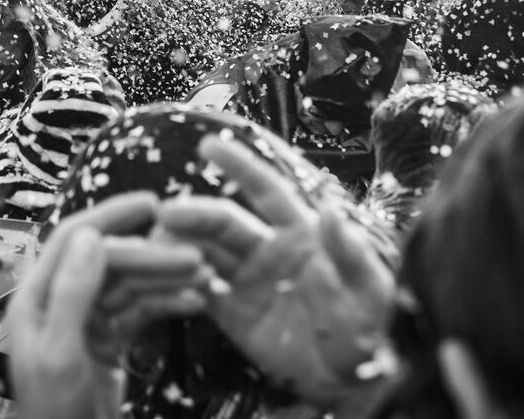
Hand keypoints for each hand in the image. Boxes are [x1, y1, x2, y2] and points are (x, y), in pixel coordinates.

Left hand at [6, 193, 211, 418]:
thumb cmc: (55, 409)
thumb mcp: (60, 353)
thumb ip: (73, 294)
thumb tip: (92, 235)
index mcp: (39, 295)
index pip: (74, 239)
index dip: (112, 215)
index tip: (153, 203)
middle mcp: (61, 299)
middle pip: (111, 260)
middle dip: (153, 255)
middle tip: (197, 256)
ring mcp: (88, 319)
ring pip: (131, 284)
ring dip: (167, 278)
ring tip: (206, 278)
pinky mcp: (110, 338)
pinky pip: (141, 310)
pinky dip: (168, 303)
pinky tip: (196, 302)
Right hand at [156, 135, 395, 407]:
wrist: (352, 378)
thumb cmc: (369, 326)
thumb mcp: (368, 290)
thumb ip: (349, 253)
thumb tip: (332, 210)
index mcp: (302, 233)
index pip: (266, 191)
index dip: (240, 166)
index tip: (208, 144)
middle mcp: (270, 249)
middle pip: (225, 222)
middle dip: (195, 214)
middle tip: (165, 215)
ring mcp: (249, 280)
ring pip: (206, 252)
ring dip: (180, 247)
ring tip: (154, 248)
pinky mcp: (234, 313)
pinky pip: (201, 291)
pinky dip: (182, 283)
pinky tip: (168, 282)